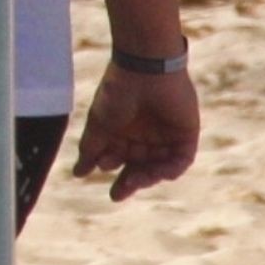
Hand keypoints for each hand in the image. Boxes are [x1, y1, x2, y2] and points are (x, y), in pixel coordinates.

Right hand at [72, 65, 198, 201]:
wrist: (145, 70)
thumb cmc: (118, 94)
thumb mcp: (99, 124)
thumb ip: (91, 149)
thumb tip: (78, 172)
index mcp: (123, 133)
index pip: (118, 159)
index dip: (110, 168)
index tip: (100, 170)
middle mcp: (144, 136)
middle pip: (139, 167)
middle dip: (129, 182)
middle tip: (118, 194)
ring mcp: (166, 136)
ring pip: (158, 167)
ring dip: (147, 177)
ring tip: (135, 179)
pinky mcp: (185, 134)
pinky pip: (181, 160)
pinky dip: (170, 169)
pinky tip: (158, 172)